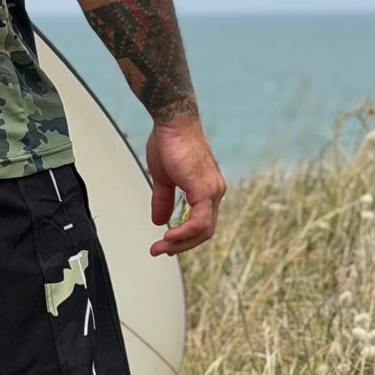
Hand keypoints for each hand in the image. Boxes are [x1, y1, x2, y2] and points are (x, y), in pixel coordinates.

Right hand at [144, 117, 225, 255]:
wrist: (173, 123)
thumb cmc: (170, 143)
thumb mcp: (163, 179)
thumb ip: (163, 200)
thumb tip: (159, 220)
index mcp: (206, 189)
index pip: (201, 223)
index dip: (183, 237)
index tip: (164, 244)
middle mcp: (215, 191)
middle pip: (205, 231)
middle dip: (181, 245)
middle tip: (160, 251)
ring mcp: (213, 191)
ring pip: (204, 230)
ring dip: (181, 242)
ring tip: (162, 246)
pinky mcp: (206, 190)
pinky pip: (199, 222)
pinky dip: (184, 233)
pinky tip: (169, 236)